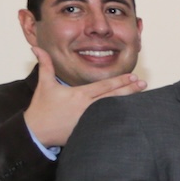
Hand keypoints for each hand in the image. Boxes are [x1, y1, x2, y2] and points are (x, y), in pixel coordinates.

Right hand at [21, 45, 142, 148]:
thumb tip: (36, 48)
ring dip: (128, 103)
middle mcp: (88, 108)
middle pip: (113, 97)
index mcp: (79, 95)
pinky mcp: (91, 131)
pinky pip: (108, 124)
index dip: (120, 81)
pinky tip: (133, 116)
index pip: (104, 86)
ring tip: (142, 96)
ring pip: (114, 110)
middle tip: (144, 84)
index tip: (133, 76)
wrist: (37, 132)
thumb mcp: (44, 84)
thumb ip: (45, 65)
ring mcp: (91, 121)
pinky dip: (121, 119)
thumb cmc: (42, 108)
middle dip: (130, 90)